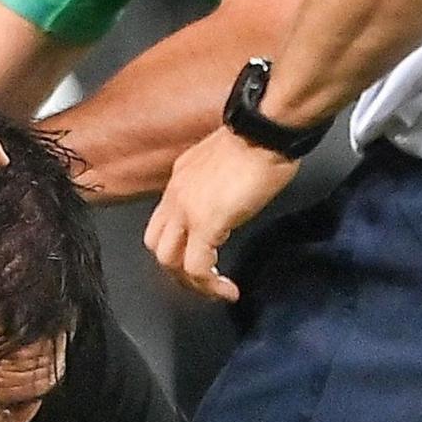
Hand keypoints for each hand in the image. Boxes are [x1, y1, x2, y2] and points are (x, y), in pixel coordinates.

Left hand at [147, 128, 300, 301]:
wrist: (264, 131)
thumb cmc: (258, 141)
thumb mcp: (226, 164)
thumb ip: (217, 186)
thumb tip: (228, 204)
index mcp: (180, 180)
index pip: (164, 222)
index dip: (179, 244)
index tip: (204, 255)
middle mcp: (175, 195)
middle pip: (157, 244)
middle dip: (177, 269)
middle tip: (204, 280)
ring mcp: (186, 210)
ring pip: (169, 260)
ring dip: (191, 282)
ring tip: (215, 290)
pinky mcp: (206, 223)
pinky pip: (197, 266)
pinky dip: (210, 285)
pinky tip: (228, 290)